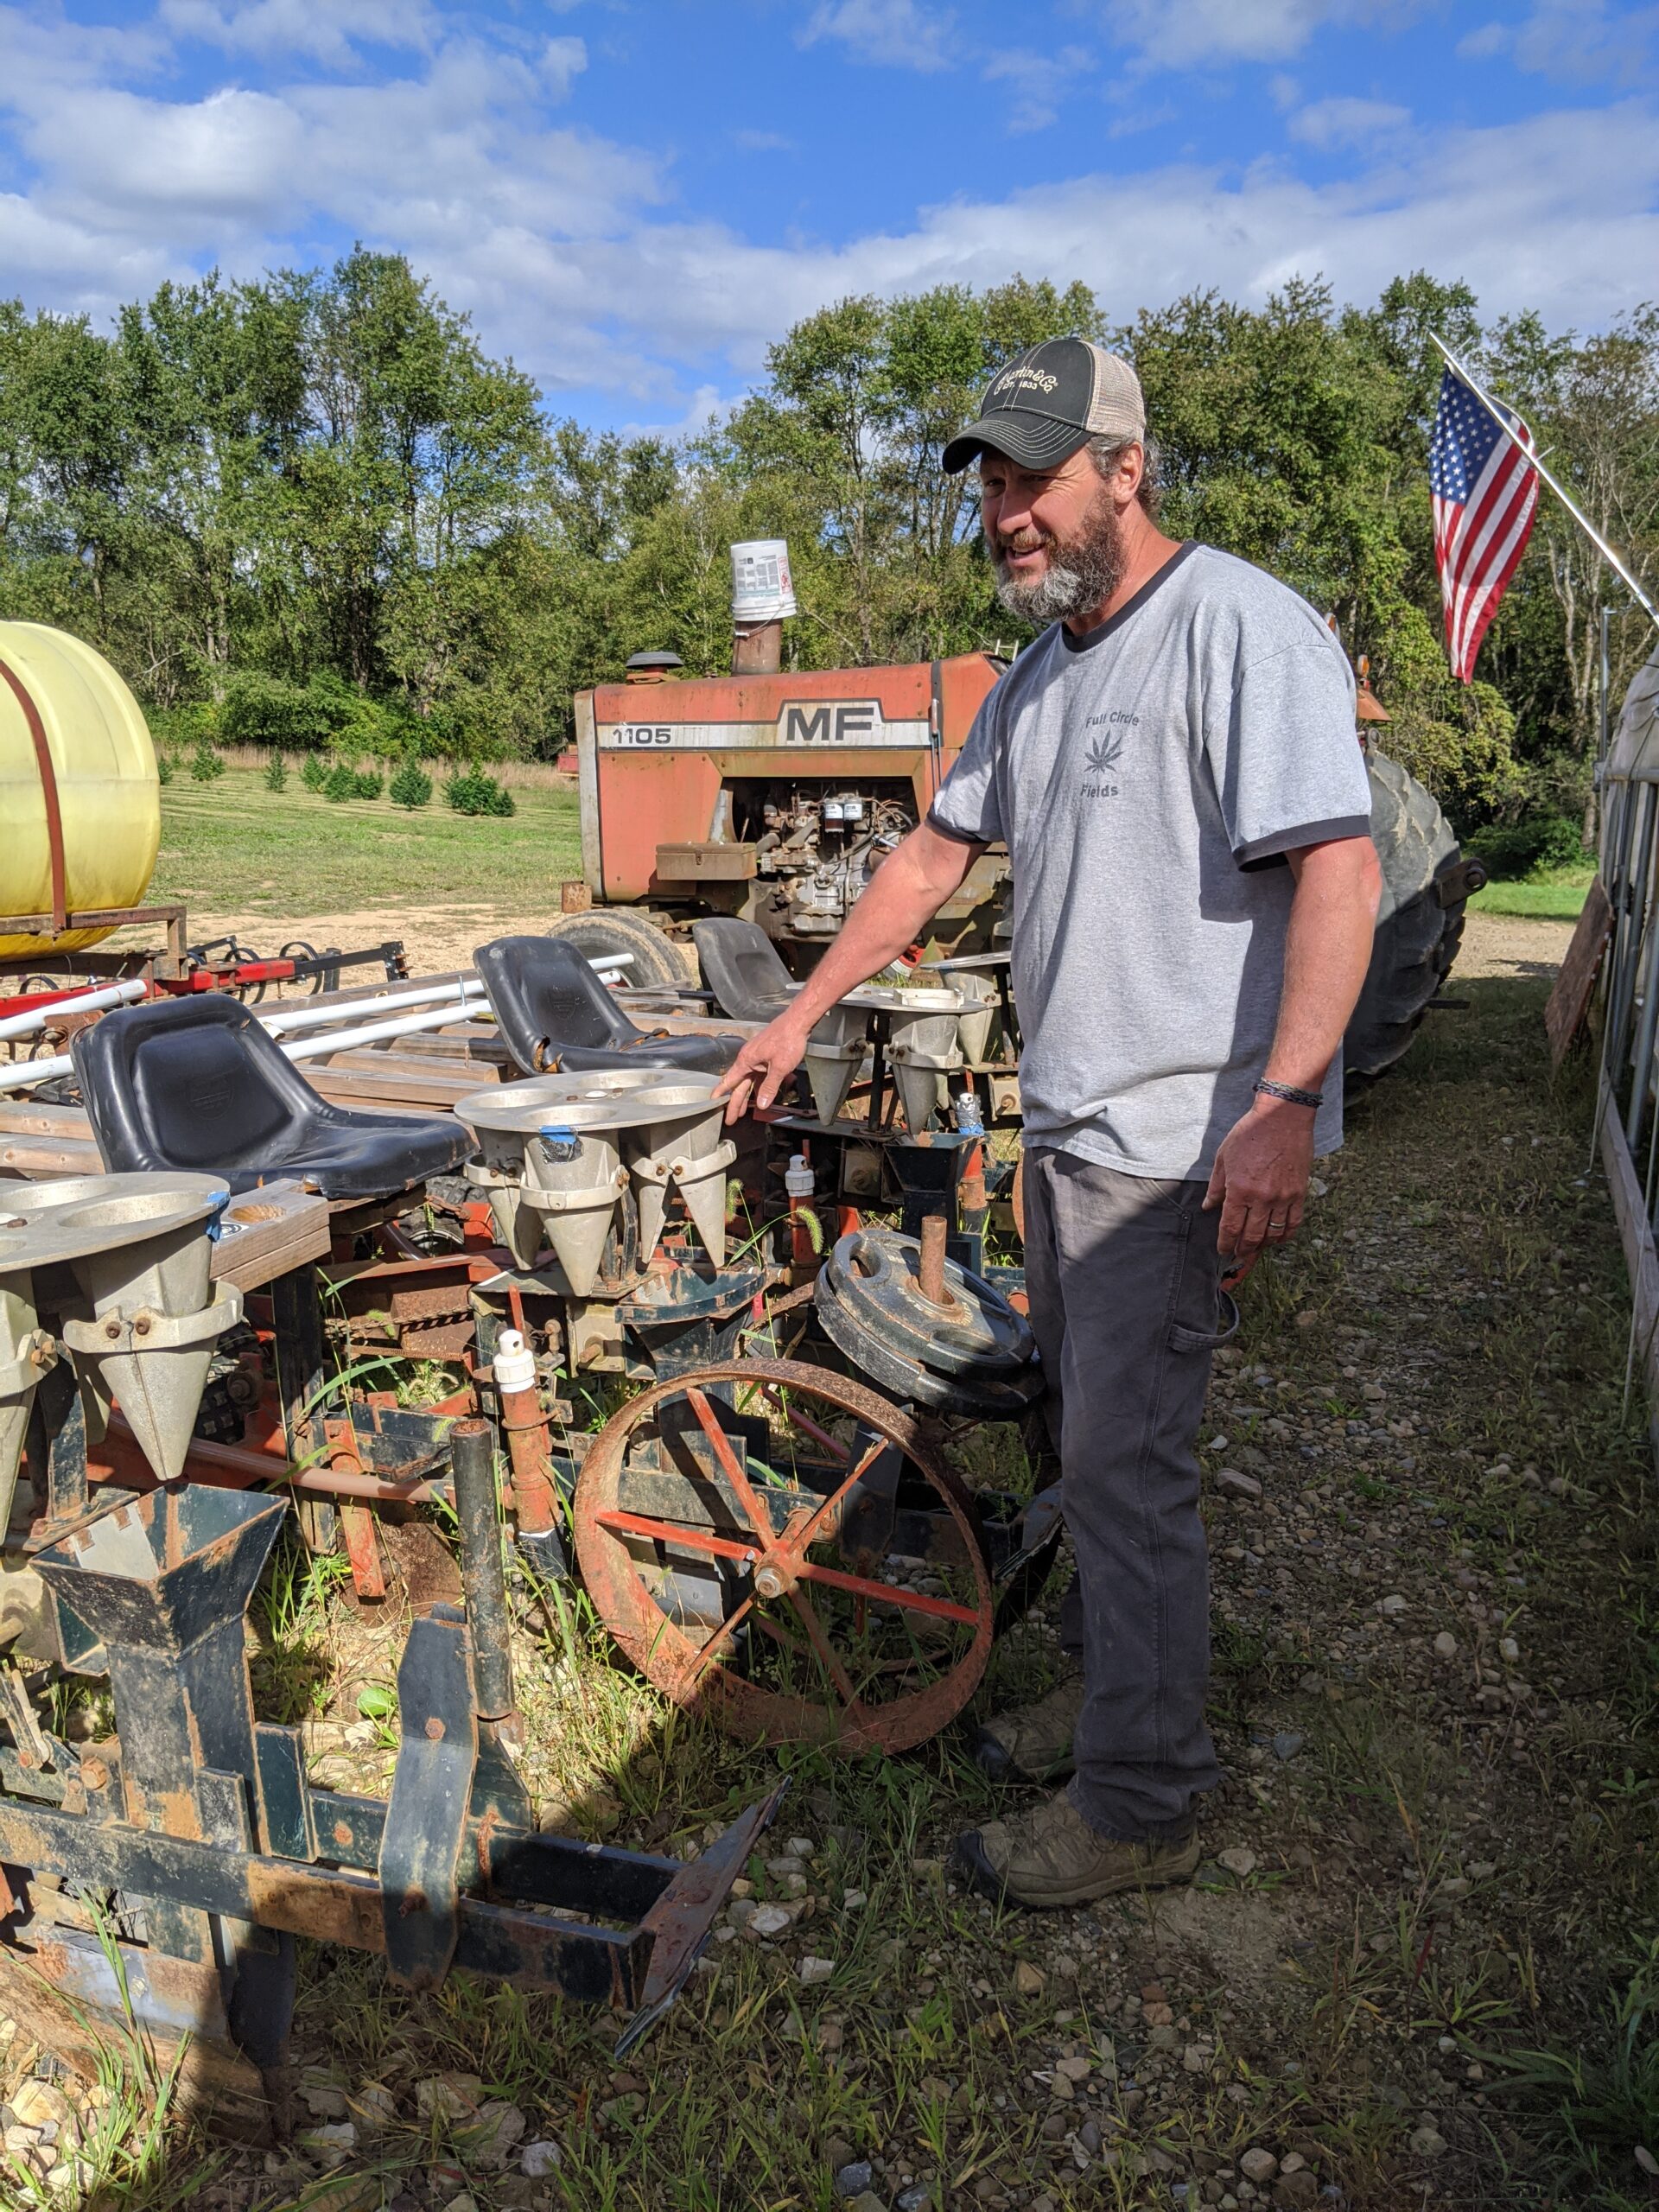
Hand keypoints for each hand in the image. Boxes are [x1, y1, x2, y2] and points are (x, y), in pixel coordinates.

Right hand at [713, 1011, 812, 1124]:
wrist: (798, 1022)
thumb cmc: (787, 1040)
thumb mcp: (779, 1068)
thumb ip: (769, 1088)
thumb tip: (761, 1104)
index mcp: (746, 1061)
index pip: (729, 1081)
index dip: (720, 1094)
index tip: (712, 1104)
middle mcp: (749, 1060)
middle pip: (739, 1086)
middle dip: (735, 1104)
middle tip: (731, 1119)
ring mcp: (758, 1058)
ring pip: (750, 1082)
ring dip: (747, 1097)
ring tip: (742, 1112)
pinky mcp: (767, 1057)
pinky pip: (760, 1076)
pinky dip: (759, 1087)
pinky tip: (760, 1096)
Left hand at [1202, 1094, 1315, 1262]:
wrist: (1282, 1116)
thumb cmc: (1250, 1133)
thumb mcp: (1223, 1157)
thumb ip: (1216, 1186)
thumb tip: (1208, 1207)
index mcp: (1239, 1190)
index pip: (1230, 1228)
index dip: (1225, 1244)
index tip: (1222, 1250)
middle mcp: (1261, 1198)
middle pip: (1251, 1236)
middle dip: (1242, 1250)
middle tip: (1237, 1255)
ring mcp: (1283, 1197)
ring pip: (1273, 1234)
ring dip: (1263, 1246)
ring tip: (1255, 1248)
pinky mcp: (1299, 1193)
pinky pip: (1293, 1223)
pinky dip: (1285, 1235)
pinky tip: (1277, 1238)